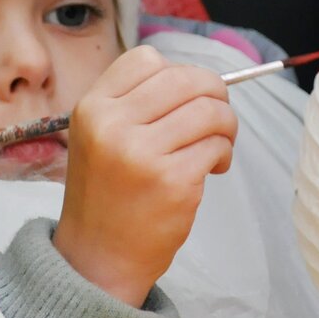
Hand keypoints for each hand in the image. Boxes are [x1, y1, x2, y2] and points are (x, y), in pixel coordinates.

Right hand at [53, 46, 237, 307]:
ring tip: (216, 146)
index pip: (147, 59)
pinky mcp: (173, 181)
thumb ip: (135, 103)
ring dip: (226, 126)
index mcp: (92, 108)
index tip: (185, 96)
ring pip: (210, 110)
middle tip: (217, 117)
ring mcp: (142, 154)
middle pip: (186, 78)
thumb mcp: (98, 136)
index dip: (176, 72)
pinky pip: (217, 146)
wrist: (98, 258)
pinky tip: (211, 169)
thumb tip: (198, 80)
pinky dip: (223, 154)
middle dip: (214, 93)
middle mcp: (113, 125)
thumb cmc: (107, 194)